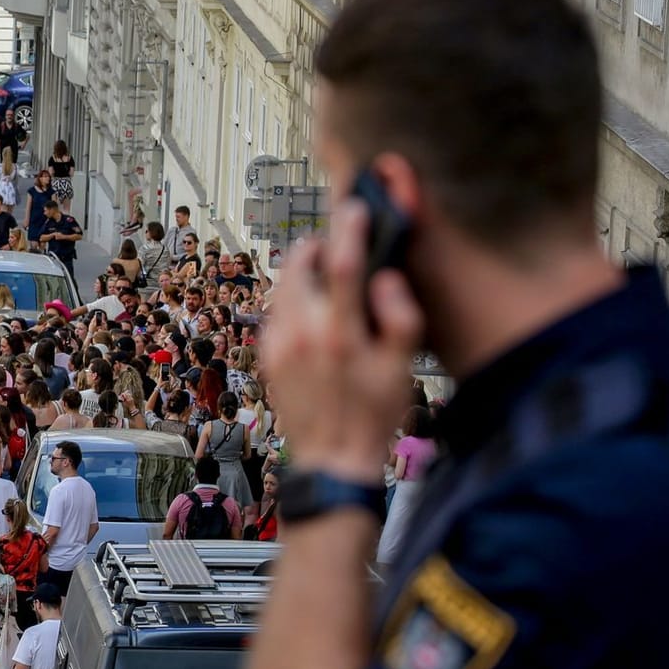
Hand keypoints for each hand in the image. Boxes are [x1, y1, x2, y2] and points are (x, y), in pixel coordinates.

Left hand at [260, 201, 421, 482]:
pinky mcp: (267, 356)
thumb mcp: (402, 370)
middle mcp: (303, 334)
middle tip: (336, 246)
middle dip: (316, 247)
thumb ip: (400, 319)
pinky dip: (292, 301)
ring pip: (283, 287)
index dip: (349, 229)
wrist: (333, 459)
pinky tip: (312, 314)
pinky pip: (276, 312)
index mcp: (341, 334)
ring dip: (302, 273)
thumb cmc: (373, 414)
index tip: (354, 209)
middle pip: (299, 266)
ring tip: (326, 278)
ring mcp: (278, 345)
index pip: (343, 264)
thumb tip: (386, 280)